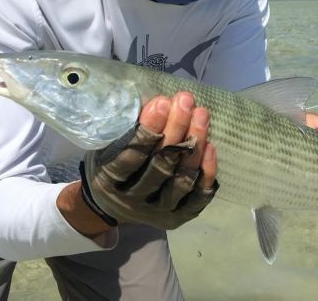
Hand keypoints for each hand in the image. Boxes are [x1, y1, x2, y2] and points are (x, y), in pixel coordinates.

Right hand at [80, 92, 217, 229]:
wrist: (112, 205)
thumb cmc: (111, 163)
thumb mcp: (107, 146)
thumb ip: (127, 129)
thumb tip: (159, 101)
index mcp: (110, 181)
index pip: (131, 155)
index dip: (148, 128)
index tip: (162, 101)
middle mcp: (134, 200)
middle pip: (160, 165)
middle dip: (175, 129)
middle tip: (186, 101)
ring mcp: (158, 212)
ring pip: (181, 180)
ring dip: (194, 145)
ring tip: (201, 114)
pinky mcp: (178, 217)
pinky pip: (198, 197)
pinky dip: (206, 172)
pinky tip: (210, 146)